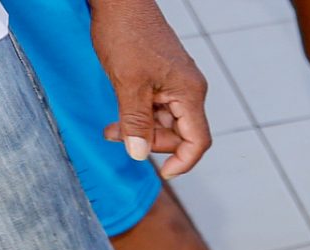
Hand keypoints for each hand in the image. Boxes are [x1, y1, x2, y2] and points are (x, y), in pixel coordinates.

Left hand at [91, 0, 210, 178]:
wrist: (120, 1)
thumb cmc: (126, 34)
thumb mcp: (128, 83)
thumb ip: (135, 121)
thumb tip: (138, 154)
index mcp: (190, 93)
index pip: (197, 140)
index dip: (183, 161)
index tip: (163, 174)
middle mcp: (189, 90)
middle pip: (180, 132)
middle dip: (151, 140)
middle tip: (118, 138)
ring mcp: (177, 82)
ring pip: (165, 119)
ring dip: (141, 127)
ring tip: (112, 127)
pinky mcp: (164, 75)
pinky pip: (157, 104)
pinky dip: (139, 112)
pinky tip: (120, 111)